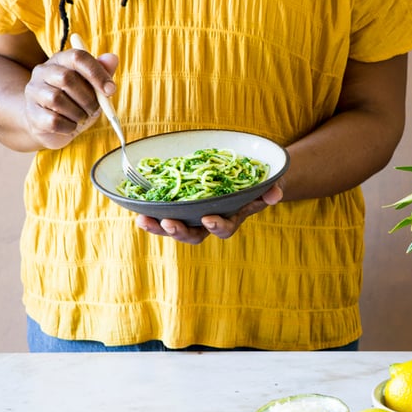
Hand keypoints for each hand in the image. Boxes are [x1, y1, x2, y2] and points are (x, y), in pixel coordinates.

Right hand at [24, 49, 118, 149]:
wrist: (50, 126)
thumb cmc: (75, 102)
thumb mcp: (91, 88)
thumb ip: (102, 73)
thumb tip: (112, 59)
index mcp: (60, 60)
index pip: (77, 57)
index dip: (97, 73)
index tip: (110, 90)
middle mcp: (42, 72)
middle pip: (67, 78)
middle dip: (87, 98)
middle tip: (94, 109)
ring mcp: (33, 92)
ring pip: (57, 100)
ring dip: (78, 113)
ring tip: (81, 117)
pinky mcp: (32, 114)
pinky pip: (53, 121)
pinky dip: (69, 126)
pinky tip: (71, 126)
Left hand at [135, 183, 283, 243]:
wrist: (241, 177)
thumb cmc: (253, 182)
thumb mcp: (264, 184)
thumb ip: (270, 189)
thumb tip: (275, 193)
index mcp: (229, 218)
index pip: (224, 229)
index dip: (216, 226)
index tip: (209, 219)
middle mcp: (208, 221)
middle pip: (193, 234)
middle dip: (179, 231)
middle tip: (169, 223)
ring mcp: (191, 215)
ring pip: (174, 226)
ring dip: (158, 226)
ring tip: (143, 221)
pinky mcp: (177, 205)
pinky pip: (162, 212)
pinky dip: (149, 211)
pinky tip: (136, 209)